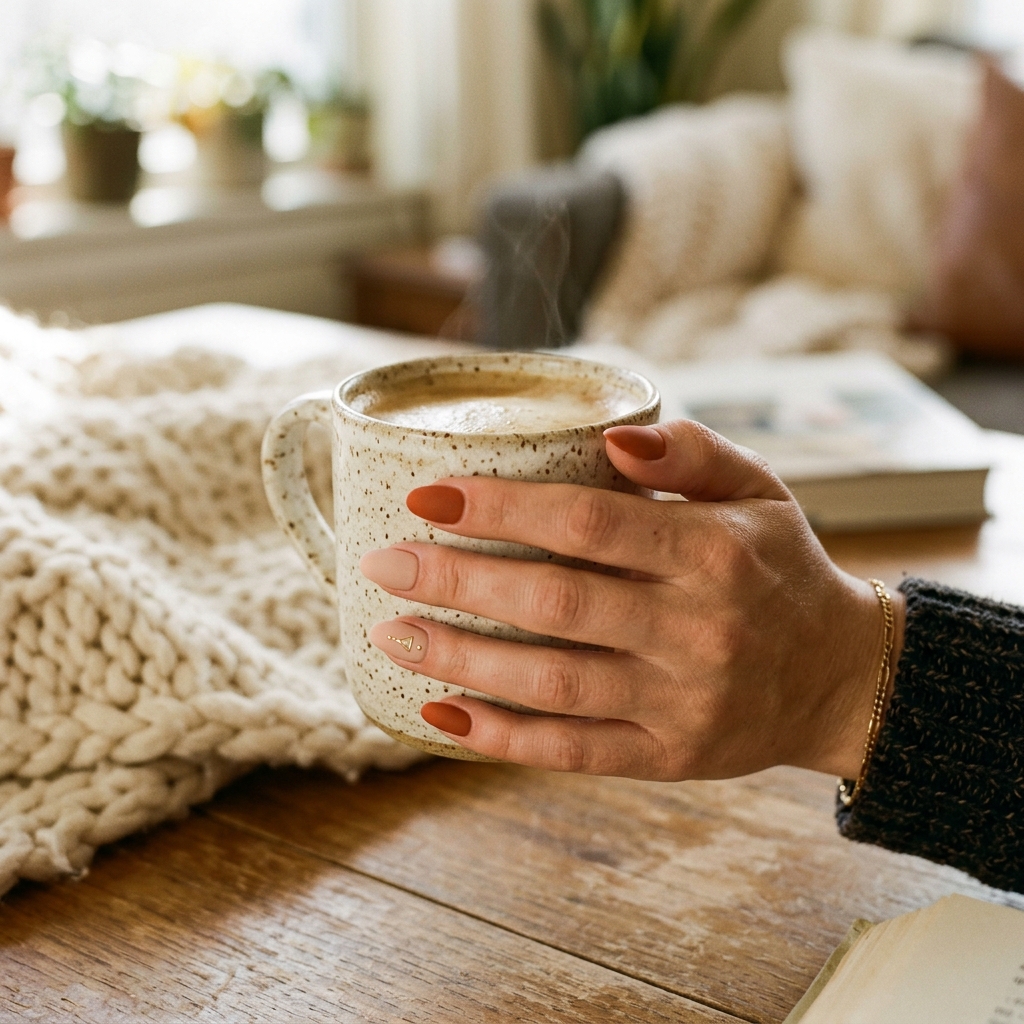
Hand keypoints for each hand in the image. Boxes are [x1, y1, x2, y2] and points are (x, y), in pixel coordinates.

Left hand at [359, 421, 905, 780]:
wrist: (840, 676)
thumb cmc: (781, 568)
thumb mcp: (759, 490)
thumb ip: (691, 451)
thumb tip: (611, 437)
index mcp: (711, 553)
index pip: (587, 524)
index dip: (500, 509)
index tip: (427, 494)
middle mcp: (695, 630)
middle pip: (554, 604)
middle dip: (456, 582)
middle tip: (382, 563)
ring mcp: (680, 703)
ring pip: (551, 683)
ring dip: (460, 658)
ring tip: (391, 634)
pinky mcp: (666, 758)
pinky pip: (571, 752)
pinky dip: (499, 737)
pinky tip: (439, 713)